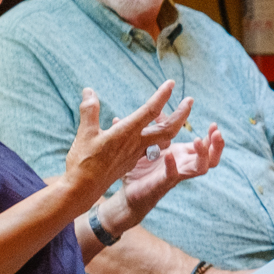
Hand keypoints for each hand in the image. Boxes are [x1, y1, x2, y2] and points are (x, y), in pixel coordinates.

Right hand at [64, 81, 190, 196]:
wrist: (83, 190)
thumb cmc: (83, 162)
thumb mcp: (85, 133)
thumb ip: (89, 110)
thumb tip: (89, 90)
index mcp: (127, 133)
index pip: (150, 111)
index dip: (162, 96)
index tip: (171, 83)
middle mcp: (137, 144)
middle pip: (168, 129)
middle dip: (181, 114)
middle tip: (190, 100)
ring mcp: (136, 154)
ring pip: (162, 140)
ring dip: (173, 126)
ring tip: (178, 116)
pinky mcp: (132, 161)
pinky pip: (151, 147)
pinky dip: (157, 137)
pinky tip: (151, 131)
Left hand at [117, 123, 220, 214]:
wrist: (128, 191)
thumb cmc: (141, 168)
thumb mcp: (150, 143)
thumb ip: (157, 128)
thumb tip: (158, 109)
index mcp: (183, 155)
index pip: (207, 146)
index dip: (213, 136)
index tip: (214, 124)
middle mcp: (183, 165)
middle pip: (211, 159)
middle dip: (217, 145)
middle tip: (217, 132)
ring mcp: (175, 175)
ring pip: (200, 168)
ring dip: (203, 155)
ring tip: (199, 140)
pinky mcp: (162, 183)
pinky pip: (172, 175)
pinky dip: (172, 165)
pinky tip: (169, 155)